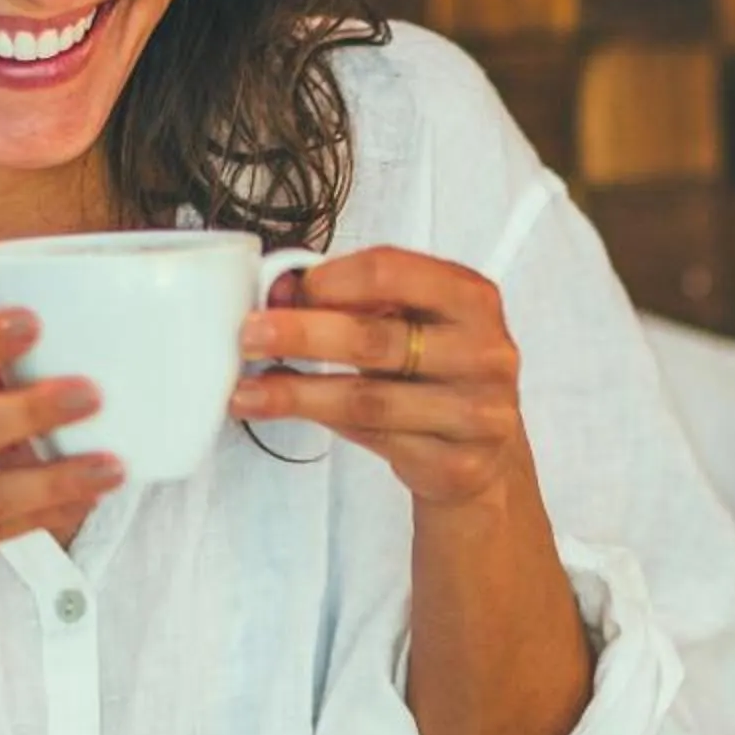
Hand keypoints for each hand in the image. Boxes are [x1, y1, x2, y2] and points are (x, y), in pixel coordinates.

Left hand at [231, 248, 527, 508]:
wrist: (484, 452)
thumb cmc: (436, 373)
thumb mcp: (411, 322)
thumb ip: (357, 302)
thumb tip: (282, 292)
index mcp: (472, 298)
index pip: (392, 271)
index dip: (329, 279)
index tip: (285, 291)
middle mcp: (484, 353)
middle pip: (376, 338)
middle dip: (302, 334)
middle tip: (250, 335)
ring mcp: (476, 412)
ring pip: (368, 399)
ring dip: (297, 392)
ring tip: (249, 389)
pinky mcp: (456, 462)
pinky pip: (373, 440)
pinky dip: (318, 422)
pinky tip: (282, 411)